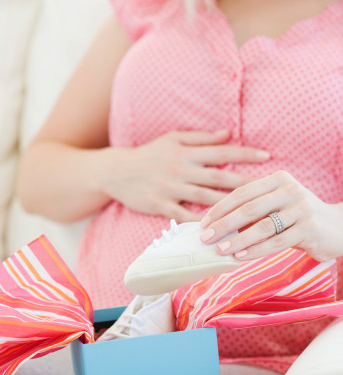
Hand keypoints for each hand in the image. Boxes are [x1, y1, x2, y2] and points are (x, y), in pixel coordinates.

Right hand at [101, 130, 269, 221]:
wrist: (117, 171)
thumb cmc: (148, 154)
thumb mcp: (172, 139)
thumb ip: (200, 138)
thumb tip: (228, 134)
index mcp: (187, 153)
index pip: (221, 151)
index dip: (245, 153)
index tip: (267, 156)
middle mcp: (182, 170)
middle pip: (219, 177)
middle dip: (245, 181)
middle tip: (268, 188)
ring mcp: (172, 189)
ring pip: (206, 198)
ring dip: (229, 205)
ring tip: (250, 212)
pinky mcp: (161, 205)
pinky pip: (185, 215)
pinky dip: (201, 222)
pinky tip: (218, 229)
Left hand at [200, 170, 342, 261]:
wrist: (338, 227)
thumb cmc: (297, 218)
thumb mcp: (276, 206)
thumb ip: (253, 211)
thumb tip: (216, 227)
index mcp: (278, 180)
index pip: (242, 193)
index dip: (220, 208)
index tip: (203, 223)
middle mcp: (290, 190)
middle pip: (249, 209)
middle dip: (223, 225)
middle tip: (206, 238)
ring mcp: (301, 209)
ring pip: (262, 227)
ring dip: (237, 240)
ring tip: (220, 250)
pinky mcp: (309, 229)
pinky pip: (276, 242)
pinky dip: (255, 250)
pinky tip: (240, 257)